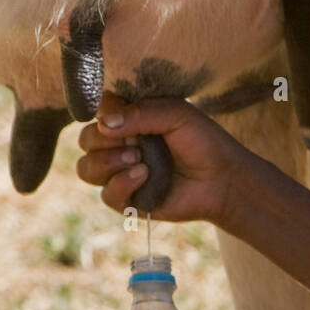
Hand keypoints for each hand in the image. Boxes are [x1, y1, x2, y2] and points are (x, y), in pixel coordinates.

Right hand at [76, 93, 248, 225]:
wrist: (223, 179)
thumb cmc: (204, 142)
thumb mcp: (177, 115)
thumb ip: (141, 113)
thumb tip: (104, 123)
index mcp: (131, 119)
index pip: (97, 111)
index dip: (102, 113)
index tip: (120, 115)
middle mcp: (121, 144)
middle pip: (86, 139)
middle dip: (103, 140)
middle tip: (135, 142)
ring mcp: (121, 173)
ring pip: (86, 168)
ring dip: (108, 162)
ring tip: (138, 160)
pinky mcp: (128, 199)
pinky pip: (105, 194)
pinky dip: (122, 183)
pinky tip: (144, 176)